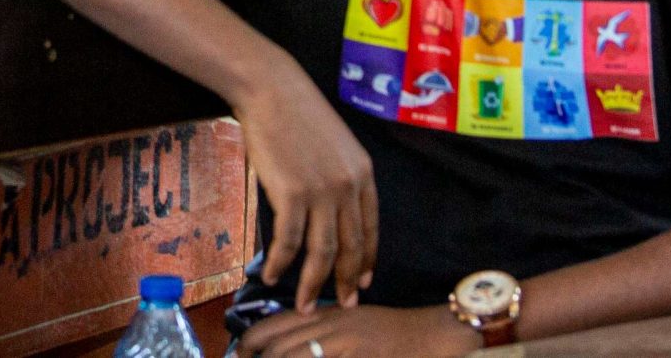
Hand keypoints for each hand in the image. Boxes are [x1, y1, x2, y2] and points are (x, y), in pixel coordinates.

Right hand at [236, 56, 379, 312]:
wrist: (271, 88)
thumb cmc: (296, 111)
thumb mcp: (334, 144)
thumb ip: (339, 176)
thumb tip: (330, 210)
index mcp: (363, 174)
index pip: (371, 229)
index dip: (368, 260)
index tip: (364, 282)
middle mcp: (348, 187)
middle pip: (351, 247)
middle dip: (347, 282)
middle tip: (341, 305)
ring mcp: (322, 192)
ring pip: (322, 253)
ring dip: (313, 284)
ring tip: (305, 304)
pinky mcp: (293, 194)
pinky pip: (290, 242)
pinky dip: (282, 264)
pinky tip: (273, 275)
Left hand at [239, 304, 479, 356]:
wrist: (432, 334)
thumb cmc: (390, 333)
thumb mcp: (350, 326)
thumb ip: (320, 334)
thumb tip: (284, 348)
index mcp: (324, 316)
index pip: (275, 326)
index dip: (250, 342)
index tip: (238, 355)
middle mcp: (330, 327)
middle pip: (278, 346)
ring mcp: (346, 344)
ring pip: (296, 356)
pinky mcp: (361, 356)